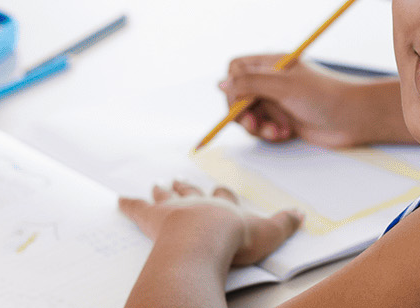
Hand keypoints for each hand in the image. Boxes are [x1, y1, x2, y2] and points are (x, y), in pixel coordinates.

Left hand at [118, 181, 303, 266]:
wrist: (206, 242)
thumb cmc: (236, 240)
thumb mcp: (269, 233)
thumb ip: (284, 223)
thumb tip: (301, 213)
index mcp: (223, 207)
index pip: (222, 197)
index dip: (221, 194)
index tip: (218, 188)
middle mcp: (197, 203)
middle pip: (191, 191)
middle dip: (186, 186)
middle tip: (179, 178)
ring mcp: (174, 209)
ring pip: (166, 197)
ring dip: (161, 191)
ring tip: (156, 184)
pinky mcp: (153, 219)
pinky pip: (137, 209)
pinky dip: (128, 204)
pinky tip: (118, 199)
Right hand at [220, 55, 401, 147]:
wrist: (355, 118)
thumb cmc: (325, 95)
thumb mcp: (284, 86)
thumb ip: (250, 84)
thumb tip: (220, 84)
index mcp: (271, 64)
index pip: (236, 69)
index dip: (233, 86)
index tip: (241, 101)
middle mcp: (272, 81)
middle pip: (238, 95)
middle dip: (243, 112)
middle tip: (253, 123)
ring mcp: (278, 101)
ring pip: (248, 115)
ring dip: (258, 126)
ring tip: (277, 131)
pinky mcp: (284, 120)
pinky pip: (262, 128)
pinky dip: (269, 133)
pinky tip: (285, 134)